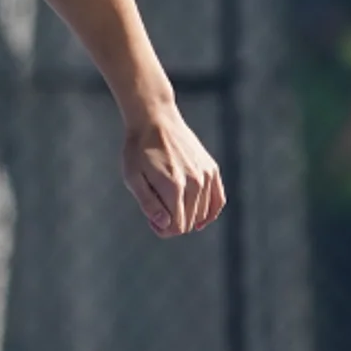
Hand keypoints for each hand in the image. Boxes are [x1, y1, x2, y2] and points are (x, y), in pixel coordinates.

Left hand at [121, 113, 224, 237]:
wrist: (155, 119)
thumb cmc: (138, 149)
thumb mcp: (132, 177)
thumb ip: (148, 203)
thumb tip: (165, 225)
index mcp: (173, 187)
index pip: (177, 227)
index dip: (164, 230)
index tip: (151, 220)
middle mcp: (194, 182)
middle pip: (189, 222)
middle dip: (173, 224)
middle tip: (157, 209)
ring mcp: (206, 175)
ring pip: (203, 214)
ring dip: (187, 216)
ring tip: (170, 204)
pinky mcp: (211, 169)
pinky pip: (218, 200)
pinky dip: (210, 212)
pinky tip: (201, 219)